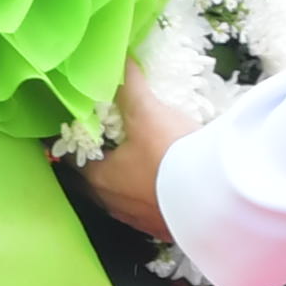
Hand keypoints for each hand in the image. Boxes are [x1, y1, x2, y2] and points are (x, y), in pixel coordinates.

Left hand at [75, 63, 200, 238]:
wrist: (212, 198)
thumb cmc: (169, 154)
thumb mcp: (147, 113)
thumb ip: (130, 86)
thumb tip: (119, 58)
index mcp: (99, 178)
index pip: (72, 161)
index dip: (72, 145)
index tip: (73, 134)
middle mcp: (113, 203)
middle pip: (95, 183)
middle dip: (99, 165)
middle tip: (105, 144)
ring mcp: (138, 219)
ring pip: (121, 198)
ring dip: (124, 182)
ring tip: (135, 162)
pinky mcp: (163, 228)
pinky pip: (147, 209)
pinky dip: (149, 195)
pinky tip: (162, 184)